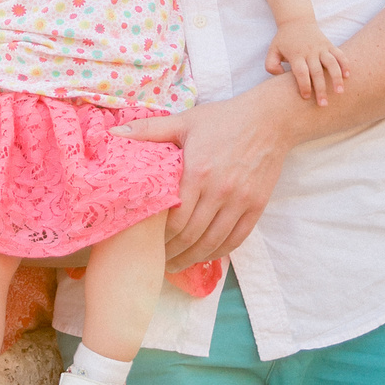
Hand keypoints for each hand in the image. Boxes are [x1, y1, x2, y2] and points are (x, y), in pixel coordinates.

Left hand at [113, 81, 303, 270]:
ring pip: (213, 242)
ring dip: (192, 257)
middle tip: (156, 260)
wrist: (270, 120)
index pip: (173, 216)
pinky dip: (218, 252)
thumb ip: (149, 130)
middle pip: (191, 234)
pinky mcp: (257, 206)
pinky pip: (236, 239)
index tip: (145, 242)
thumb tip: (114, 131)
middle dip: (171, 251)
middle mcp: (219, 190)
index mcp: (197, 171)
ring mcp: (240, 200)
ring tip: (175, 264)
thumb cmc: (223, 120)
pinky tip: (204, 255)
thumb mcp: (185, 121)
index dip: (158, 235)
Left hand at [266, 21, 347, 104]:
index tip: (306, 97)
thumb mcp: (272, 51)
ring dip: (336, 78)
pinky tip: (348, 76)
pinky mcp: (329, 45)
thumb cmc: (283, 40)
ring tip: (339, 92)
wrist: (296, 20)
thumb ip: (271, 65)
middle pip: (317, 72)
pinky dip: (345, 64)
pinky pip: (339, 54)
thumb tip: (279, 77)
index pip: (300, 72)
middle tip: (323, 104)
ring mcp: (321, 48)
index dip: (304, 85)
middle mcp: (309, 52)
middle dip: (321, 89)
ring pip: (331, 63)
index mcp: (296, 55)